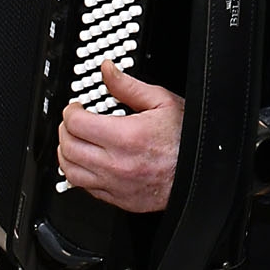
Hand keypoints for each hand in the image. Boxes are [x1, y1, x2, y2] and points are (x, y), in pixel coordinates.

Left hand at [54, 63, 182, 213]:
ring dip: (66, 154)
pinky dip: (79, 174)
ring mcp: (116, 184)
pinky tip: (87, 163)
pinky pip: (86, 188)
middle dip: (65, 131)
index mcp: (126, 136)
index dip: (71, 112)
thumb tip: (108, 71)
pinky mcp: (119, 199)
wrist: (203, 173)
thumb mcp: (161, 102)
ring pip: (71, 172)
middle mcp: (117, 163)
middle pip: (69, 147)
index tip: (76, 108)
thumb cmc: (187, 139)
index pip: (77, 124)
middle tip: (73, 122)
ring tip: (74, 142)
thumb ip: (128, 86)